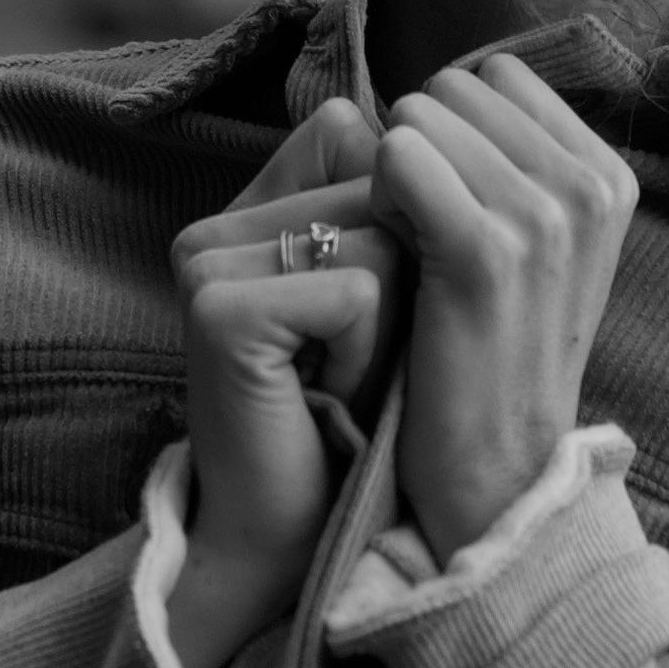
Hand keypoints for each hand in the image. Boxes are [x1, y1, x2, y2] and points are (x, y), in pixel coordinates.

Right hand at [165, 100, 406, 667]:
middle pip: (381, 183)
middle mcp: (216, 222)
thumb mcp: (384, 294)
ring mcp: (207, 259)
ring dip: (392, 321)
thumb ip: (397, 208)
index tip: (365, 316)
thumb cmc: (355, 412)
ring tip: (344, 377)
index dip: (403, 230)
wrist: (294, 529)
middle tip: (356, 359)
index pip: (362, 139)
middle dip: (405, 280)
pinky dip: (366, 353)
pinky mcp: (219, 306)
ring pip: (380, 232)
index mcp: (249, 206)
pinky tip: (329, 395)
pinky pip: (358, 290)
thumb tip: (460, 138)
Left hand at [371, 54, 637, 558]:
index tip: (456, 207)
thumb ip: (517, 165)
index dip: (455, 132)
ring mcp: (544, 215)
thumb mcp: (539, 252)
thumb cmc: (493, 355)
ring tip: (410, 252)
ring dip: (393, 175)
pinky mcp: (484, 250)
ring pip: (419, 116)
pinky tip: (388, 255)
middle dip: (422, 145)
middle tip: (424, 234)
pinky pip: (398, 154)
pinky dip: (375, 195)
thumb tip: (456, 84)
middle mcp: (589, 185)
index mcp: (610, 177)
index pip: (497, 76)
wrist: (495, 475)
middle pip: (455, 86)